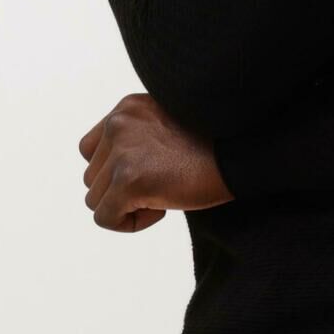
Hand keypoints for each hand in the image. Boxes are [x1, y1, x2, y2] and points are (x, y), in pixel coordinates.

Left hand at [79, 92, 233, 231]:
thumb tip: (119, 173)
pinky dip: (131, 224)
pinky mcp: (128, 181)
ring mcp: (121, 153)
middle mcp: (117, 125)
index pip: (91, 150)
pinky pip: (106, 219)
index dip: (115, 172)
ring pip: (96, 200)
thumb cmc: (217, 145)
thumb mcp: (170, 125)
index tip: (150, 174)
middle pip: (92, 178)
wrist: (243, 151)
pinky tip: (162, 210)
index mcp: (126, 110)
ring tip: (164, 197)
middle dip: (122, 192)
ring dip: (127, 207)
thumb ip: (139, 138)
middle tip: (163, 188)